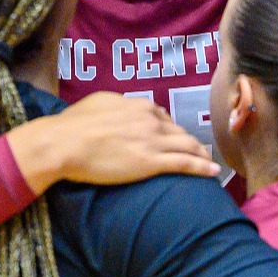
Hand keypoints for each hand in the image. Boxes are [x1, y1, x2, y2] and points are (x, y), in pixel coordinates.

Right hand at [8, 92, 217, 190]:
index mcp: (138, 105)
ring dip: (202, 155)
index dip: (170, 129)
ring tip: (210, 163)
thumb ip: (115, 106)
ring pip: (188, 146)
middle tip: (198, 152)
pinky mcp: (151, 162)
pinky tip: (213, 172)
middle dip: (191, 142)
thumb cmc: (72, 125)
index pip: (162, 116)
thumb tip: (117, 111)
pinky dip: (202, 167)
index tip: (173, 138)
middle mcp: (150, 120)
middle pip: (179, 132)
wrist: (64, 143)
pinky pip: (185, 164)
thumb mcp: (97, 104)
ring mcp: (153, 141)